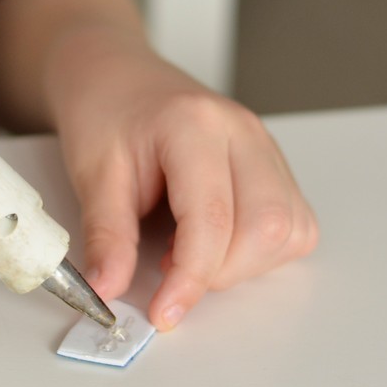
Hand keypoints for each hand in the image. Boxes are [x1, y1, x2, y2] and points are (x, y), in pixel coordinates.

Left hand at [50, 33, 317, 330]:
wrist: (114, 74)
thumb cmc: (105, 112)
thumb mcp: (92, 173)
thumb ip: (106, 234)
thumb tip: (109, 290)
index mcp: (195, 124)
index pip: (213, 219)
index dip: (191, 279)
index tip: (163, 313)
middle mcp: (243, 131)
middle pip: (268, 227)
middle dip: (222, 272)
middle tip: (169, 272)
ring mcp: (265, 146)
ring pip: (290, 229)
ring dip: (244, 263)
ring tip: (186, 250)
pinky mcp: (273, 164)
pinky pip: (294, 223)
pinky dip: (261, 249)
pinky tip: (215, 239)